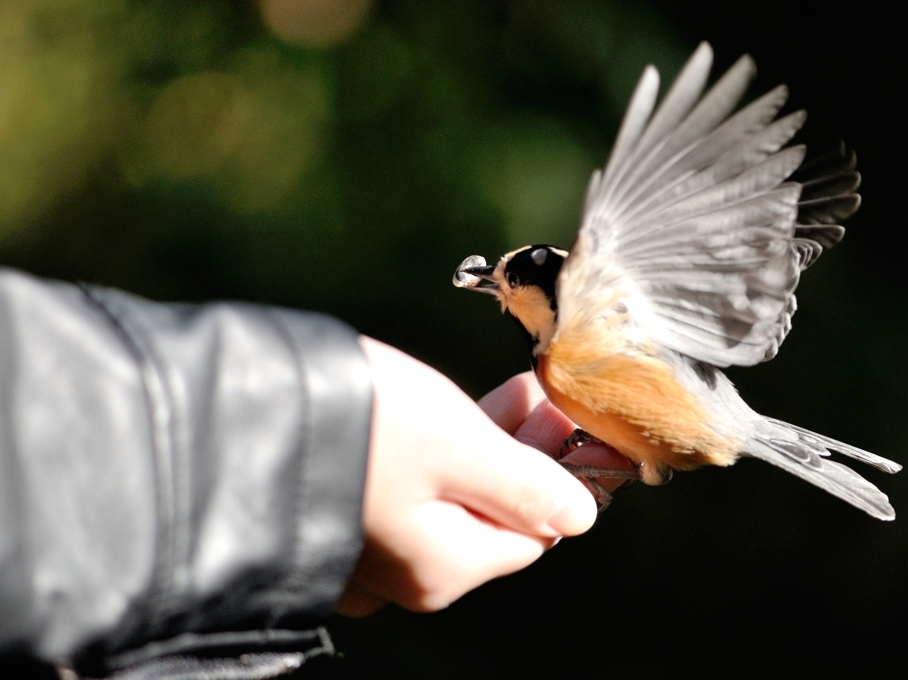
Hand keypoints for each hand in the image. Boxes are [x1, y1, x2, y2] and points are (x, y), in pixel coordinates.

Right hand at [337, 338, 596, 615]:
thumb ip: (524, 485)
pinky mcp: (336, 512)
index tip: (573, 419)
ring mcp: (365, 549)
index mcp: (445, 569)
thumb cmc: (362, 427)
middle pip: (491, 513)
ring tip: (517, 387)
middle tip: (545, 392)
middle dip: (525, 450)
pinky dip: (441, 450)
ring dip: (488, 442)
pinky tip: (453, 409)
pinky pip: (406, 490)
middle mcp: (405, 573)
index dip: (561, 475)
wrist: (232, 412)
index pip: (531, 534)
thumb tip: (578, 517)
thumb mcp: (461, 448)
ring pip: (450, 497)